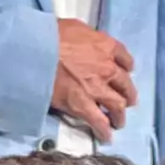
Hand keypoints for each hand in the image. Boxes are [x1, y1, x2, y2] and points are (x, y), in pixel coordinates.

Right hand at [52, 19, 136, 141]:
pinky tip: (106, 137)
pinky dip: (104, 131)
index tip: (125, 73)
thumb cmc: (51, 34)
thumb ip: (87, 39)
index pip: (125, 59)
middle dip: (128, 96)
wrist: (36, 50)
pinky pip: (99, 122)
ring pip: (118, 106)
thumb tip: (86, 47)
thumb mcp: (76, 27)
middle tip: (127, 103)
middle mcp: (107, 68)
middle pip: (125, 85)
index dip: (126, 68)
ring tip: (118, 123)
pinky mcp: (83, 105)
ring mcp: (97, 88)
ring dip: (119, 116)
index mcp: (106, 46)